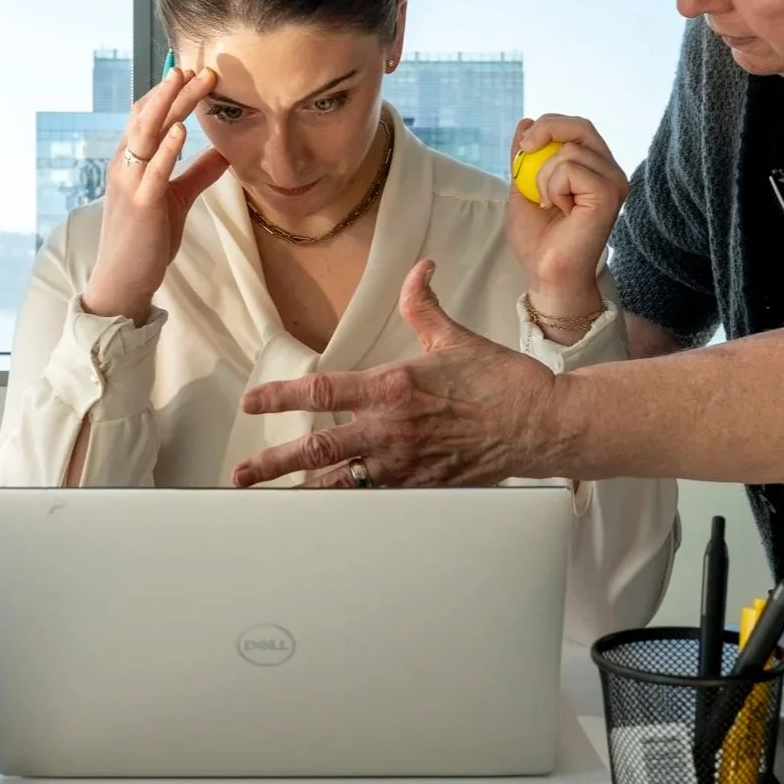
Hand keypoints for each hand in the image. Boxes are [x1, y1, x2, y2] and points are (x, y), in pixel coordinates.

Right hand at [81, 66, 229, 326]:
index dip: (170, 94)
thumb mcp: (178, 197)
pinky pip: (154, 172)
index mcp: (133, 160)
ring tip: (185, 82)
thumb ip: (198, 171)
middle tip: (198, 68)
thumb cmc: (148, 237)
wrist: (124, 278)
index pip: (149, 117)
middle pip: (149, 118)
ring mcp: (130, 183)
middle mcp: (126, 165)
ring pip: (147, 135)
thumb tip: (225, 149)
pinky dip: (168, 149)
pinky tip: (182, 131)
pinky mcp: (140, 205)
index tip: (195, 73)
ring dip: (168, 107)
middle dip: (173, 91)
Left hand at [231, 260, 562, 487]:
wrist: (540, 423)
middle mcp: (391, 428)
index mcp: (394, 386)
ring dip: (304, 492)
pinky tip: (331, 515)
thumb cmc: (501, 381)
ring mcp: (405, 463)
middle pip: (319, 448)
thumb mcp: (456, 338)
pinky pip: (376, 501)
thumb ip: (424, 306)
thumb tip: (420, 269)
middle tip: (243, 474)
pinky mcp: (423, 487)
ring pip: (341, 483)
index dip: (281, 395)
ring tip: (273, 501)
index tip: (252, 400)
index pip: (323, 389)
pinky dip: (349, 507)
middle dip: (275, 462)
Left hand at [505, 114, 629, 323]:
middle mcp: (611, 173)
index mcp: (595, 169)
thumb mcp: (524, 187)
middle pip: (582, 127)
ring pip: (570, 151)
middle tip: (525, 153)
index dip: (550, 125)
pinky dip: (554, 187)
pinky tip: (559, 209)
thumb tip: (525, 122)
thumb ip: (527, 157)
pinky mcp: (609, 195)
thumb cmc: (539, 240)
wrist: (546, 274)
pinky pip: (572, 169)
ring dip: (544, 176)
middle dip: (547, 130)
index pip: (579, 128)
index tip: (524, 144)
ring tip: (549, 204)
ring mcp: (614, 183)